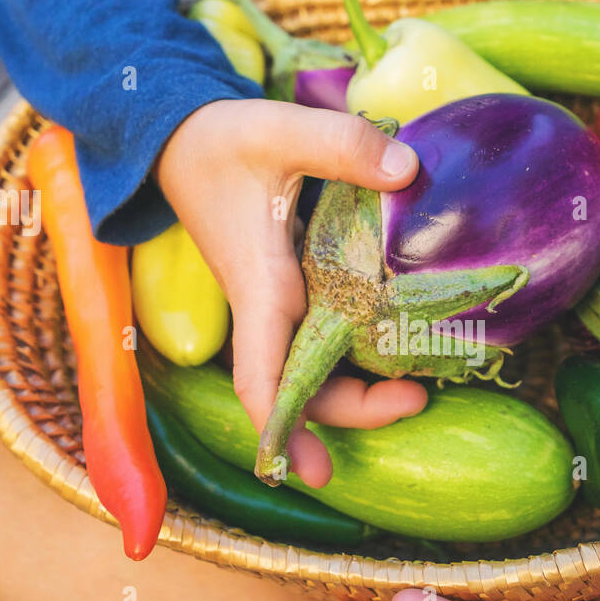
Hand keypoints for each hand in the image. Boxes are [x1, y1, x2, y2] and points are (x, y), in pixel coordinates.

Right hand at [156, 99, 423, 487]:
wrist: (181, 138)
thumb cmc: (222, 140)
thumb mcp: (279, 129)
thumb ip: (341, 146)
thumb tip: (409, 173)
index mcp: (261, 286)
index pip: (261, 376)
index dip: (284, 426)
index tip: (311, 471)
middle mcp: (268, 309)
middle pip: (301, 389)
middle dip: (353, 412)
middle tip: (417, 400)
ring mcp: (280, 305)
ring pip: (315, 371)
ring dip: (359, 392)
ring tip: (418, 389)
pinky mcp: (291, 290)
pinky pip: (323, 341)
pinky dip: (356, 357)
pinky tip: (399, 353)